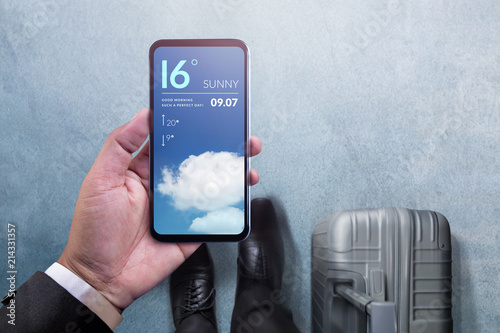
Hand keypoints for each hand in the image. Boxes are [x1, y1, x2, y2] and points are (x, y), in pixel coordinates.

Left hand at [58, 108, 261, 310]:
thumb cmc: (94, 230)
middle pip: (198, 161)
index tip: (208, 114)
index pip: (172, 141)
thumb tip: (142, 115)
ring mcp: (180, 207)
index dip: (191, 127)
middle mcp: (166, 186)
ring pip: (211, 184)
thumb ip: (120, 145)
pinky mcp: (191, 228)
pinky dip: (232, 203)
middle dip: (221, 147)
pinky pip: (215, 213)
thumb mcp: (100, 180)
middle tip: (239, 135)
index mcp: (144, 170)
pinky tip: (242, 192)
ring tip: (247, 160)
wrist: (104, 277)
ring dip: (231, 172)